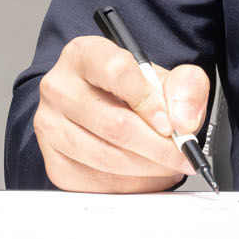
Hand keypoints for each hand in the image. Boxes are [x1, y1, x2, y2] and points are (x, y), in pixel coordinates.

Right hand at [33, 34, 209, 193]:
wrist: (109, 109)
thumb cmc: (135, 91)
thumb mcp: (168, 77)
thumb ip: (187, 87)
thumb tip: (182, 120)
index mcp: (85, 55)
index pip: (116, 71)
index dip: (149, 102)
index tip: (171, 124)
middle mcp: (60, 87)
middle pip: (113, 123)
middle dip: (157, 146)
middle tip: (183, 155)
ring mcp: (51, 126)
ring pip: (106, 157)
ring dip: (147, 168)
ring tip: (169, 165)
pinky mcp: (54, 162)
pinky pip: (97, 182)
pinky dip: (131, 184)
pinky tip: (147, 174)